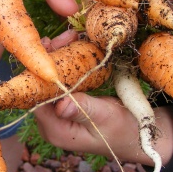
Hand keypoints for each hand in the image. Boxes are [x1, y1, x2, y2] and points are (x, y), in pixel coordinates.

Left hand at [33, 30, 172, 166]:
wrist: (136, 135)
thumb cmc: (124, 129)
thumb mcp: (106, 117)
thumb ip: (83, 109)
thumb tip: (60, 105)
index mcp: (56, 131)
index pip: (36, 99)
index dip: (40, 73)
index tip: (50, 48)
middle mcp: (50, 124)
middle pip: (40, 87)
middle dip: (51, 60)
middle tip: (66, 37)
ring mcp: (55, 115)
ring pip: (49, 82)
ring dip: (58, 59)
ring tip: (71, 37)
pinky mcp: (63, 107)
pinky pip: (59, 83)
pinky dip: (66, 66)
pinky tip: (72, 47)